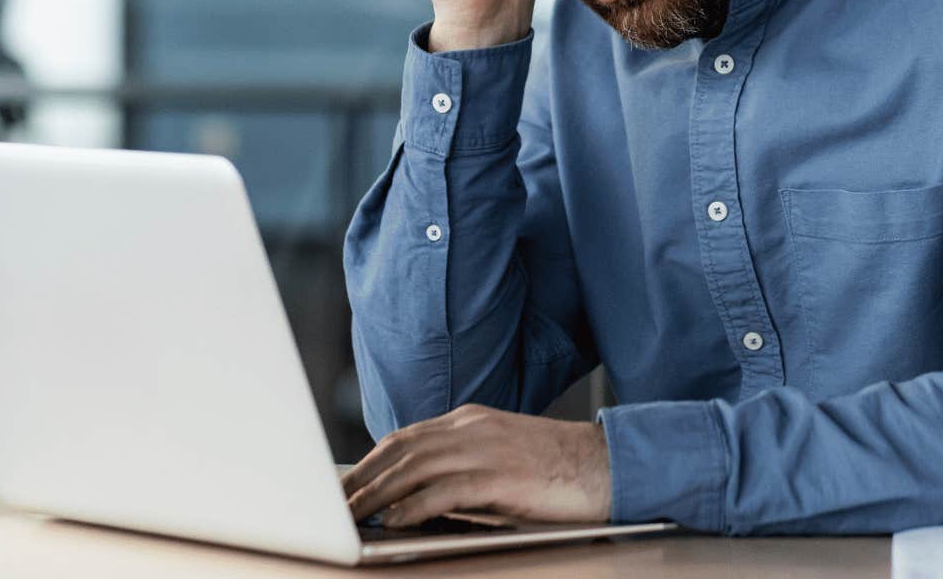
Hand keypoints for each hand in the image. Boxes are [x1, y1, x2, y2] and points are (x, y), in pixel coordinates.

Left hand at [342, 404, 610, 527]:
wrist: (609, 463)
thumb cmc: (557, 469)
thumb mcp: (502, 455)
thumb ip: (462, 465)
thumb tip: (417, 497)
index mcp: (470, 420)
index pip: (404, 437)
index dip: (368, 462)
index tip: (344, 484)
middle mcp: (472, 428)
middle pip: (399, 449)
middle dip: (361, 478)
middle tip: (334, 504)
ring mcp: (486, 449)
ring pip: (413, 467)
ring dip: (376, 494)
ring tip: (351, 516)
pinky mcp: (501, 476)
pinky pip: (445, 490)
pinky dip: (413, 506)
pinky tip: (395, 521)